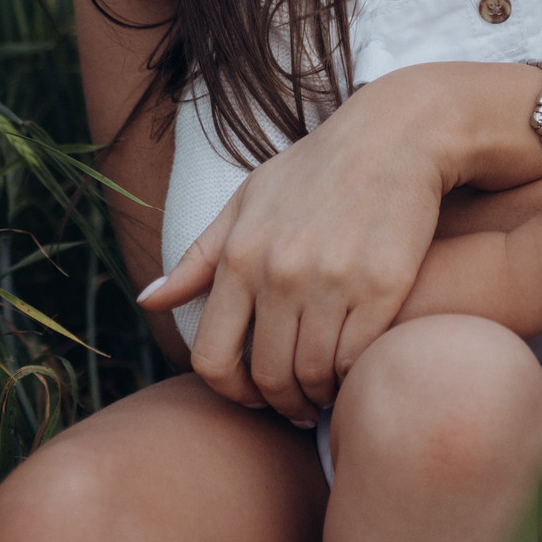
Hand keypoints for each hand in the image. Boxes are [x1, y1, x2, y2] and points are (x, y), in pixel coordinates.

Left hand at [136, 63, 540, 424]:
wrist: (396, 137)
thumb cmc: (317, 169)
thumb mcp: (247, 200)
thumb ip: (198, 257)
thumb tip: (146, 301)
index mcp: (240, 257)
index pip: (211, 358)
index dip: (229, 392)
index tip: (253, 396)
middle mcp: (280, 274)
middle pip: (266, 375)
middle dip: (279, 402)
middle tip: (296, 404)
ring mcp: (332, 282)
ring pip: (312, 374)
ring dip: (317, 395)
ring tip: (326, 390)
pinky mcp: (381, 287)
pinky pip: (356, 358)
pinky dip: (351, 375)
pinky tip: (355, 368)